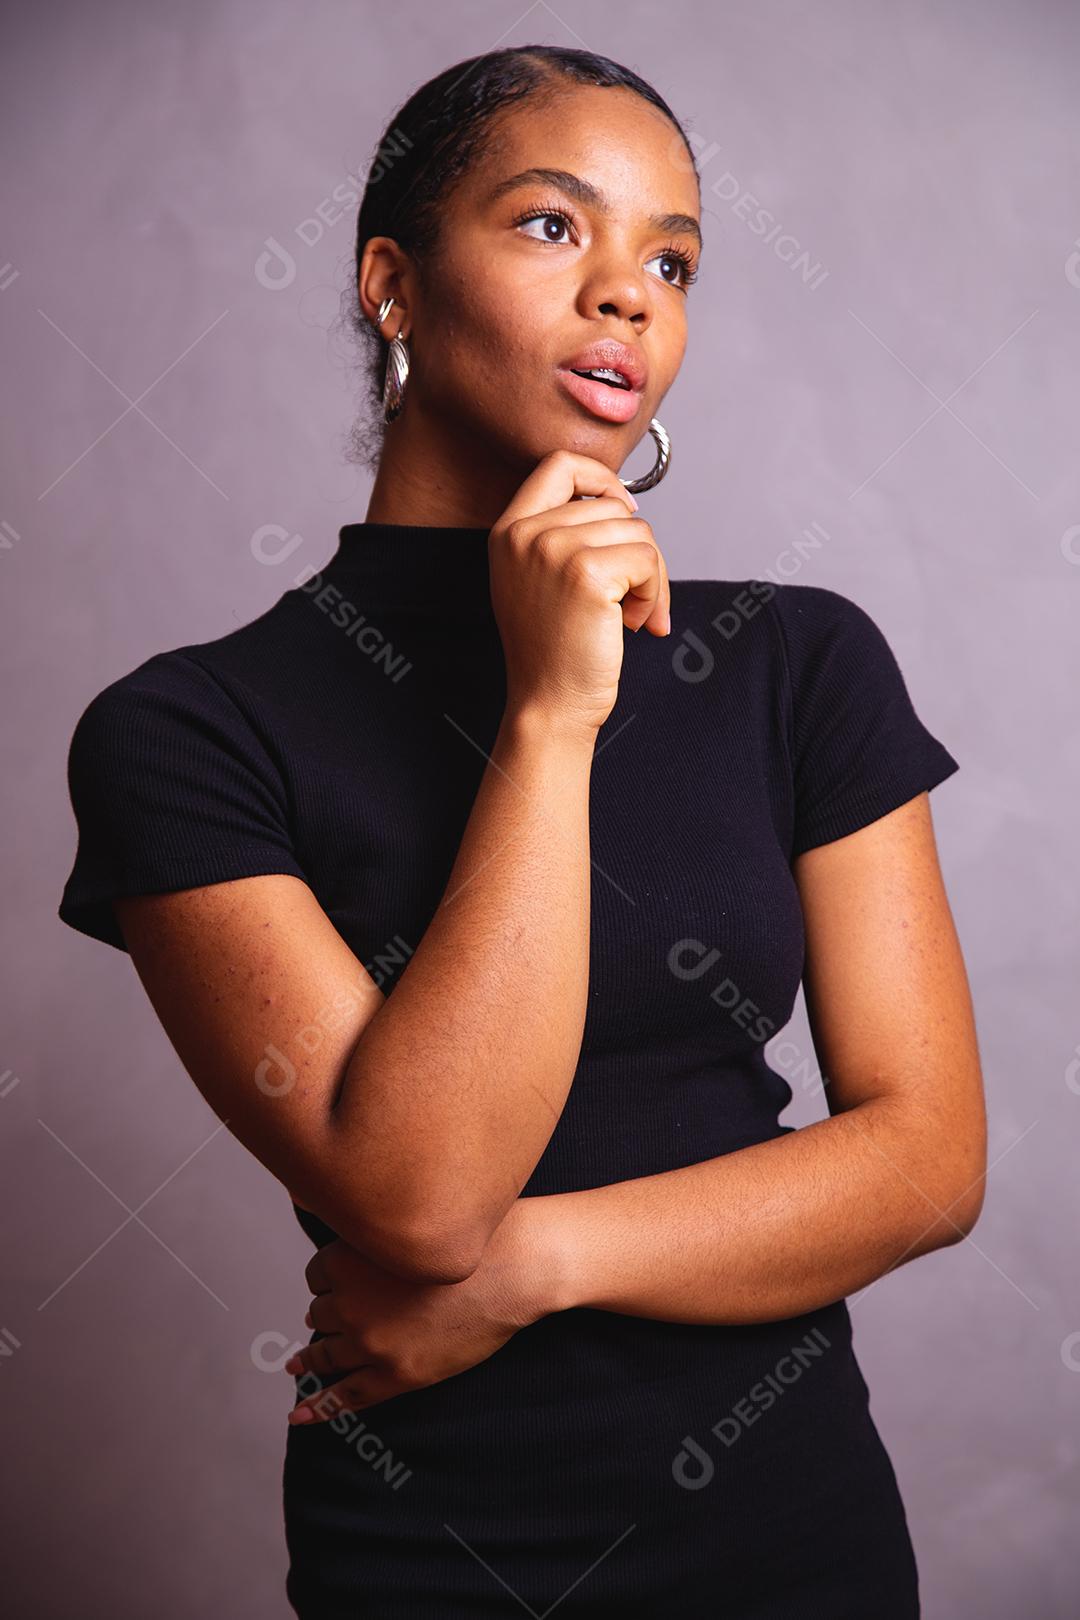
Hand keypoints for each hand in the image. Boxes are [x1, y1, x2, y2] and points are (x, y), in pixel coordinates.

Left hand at [284, 1199, 565, 1422]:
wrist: (511, 1271)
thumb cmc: (468, 1240)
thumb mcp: (408, 1221)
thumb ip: (371, 1226)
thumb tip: (332, 1217)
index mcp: (348, 1259)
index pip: (316, 1275)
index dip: (330, 1279)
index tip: (340, 1282)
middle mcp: (351, 1302)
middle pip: (319, 1313)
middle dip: (330, 1312)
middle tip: (344, 1313)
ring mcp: (371, 1342)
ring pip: (326, 1352)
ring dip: (314, 1356)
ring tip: (299, 1363)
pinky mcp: (395, 1374)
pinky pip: (346, 1396)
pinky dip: (319, 1408)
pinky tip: (300, 1413)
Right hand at [488, 449, 671, 735]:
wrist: (549, 705)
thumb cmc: (553, 650)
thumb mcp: (538, 579)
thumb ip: (562, 533)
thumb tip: (623, 501)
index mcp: (508, 530)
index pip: (560, 464)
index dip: (602, 477)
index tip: (623, 510)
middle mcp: (526, 534)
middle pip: (613, 504)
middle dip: (636, 548)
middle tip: (629, 596)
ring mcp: (553, 550)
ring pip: (638, 531)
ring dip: (648, 576)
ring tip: (626, 615)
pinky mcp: (588, 573)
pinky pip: (647, 559)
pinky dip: (653, 593)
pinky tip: (633, 623)